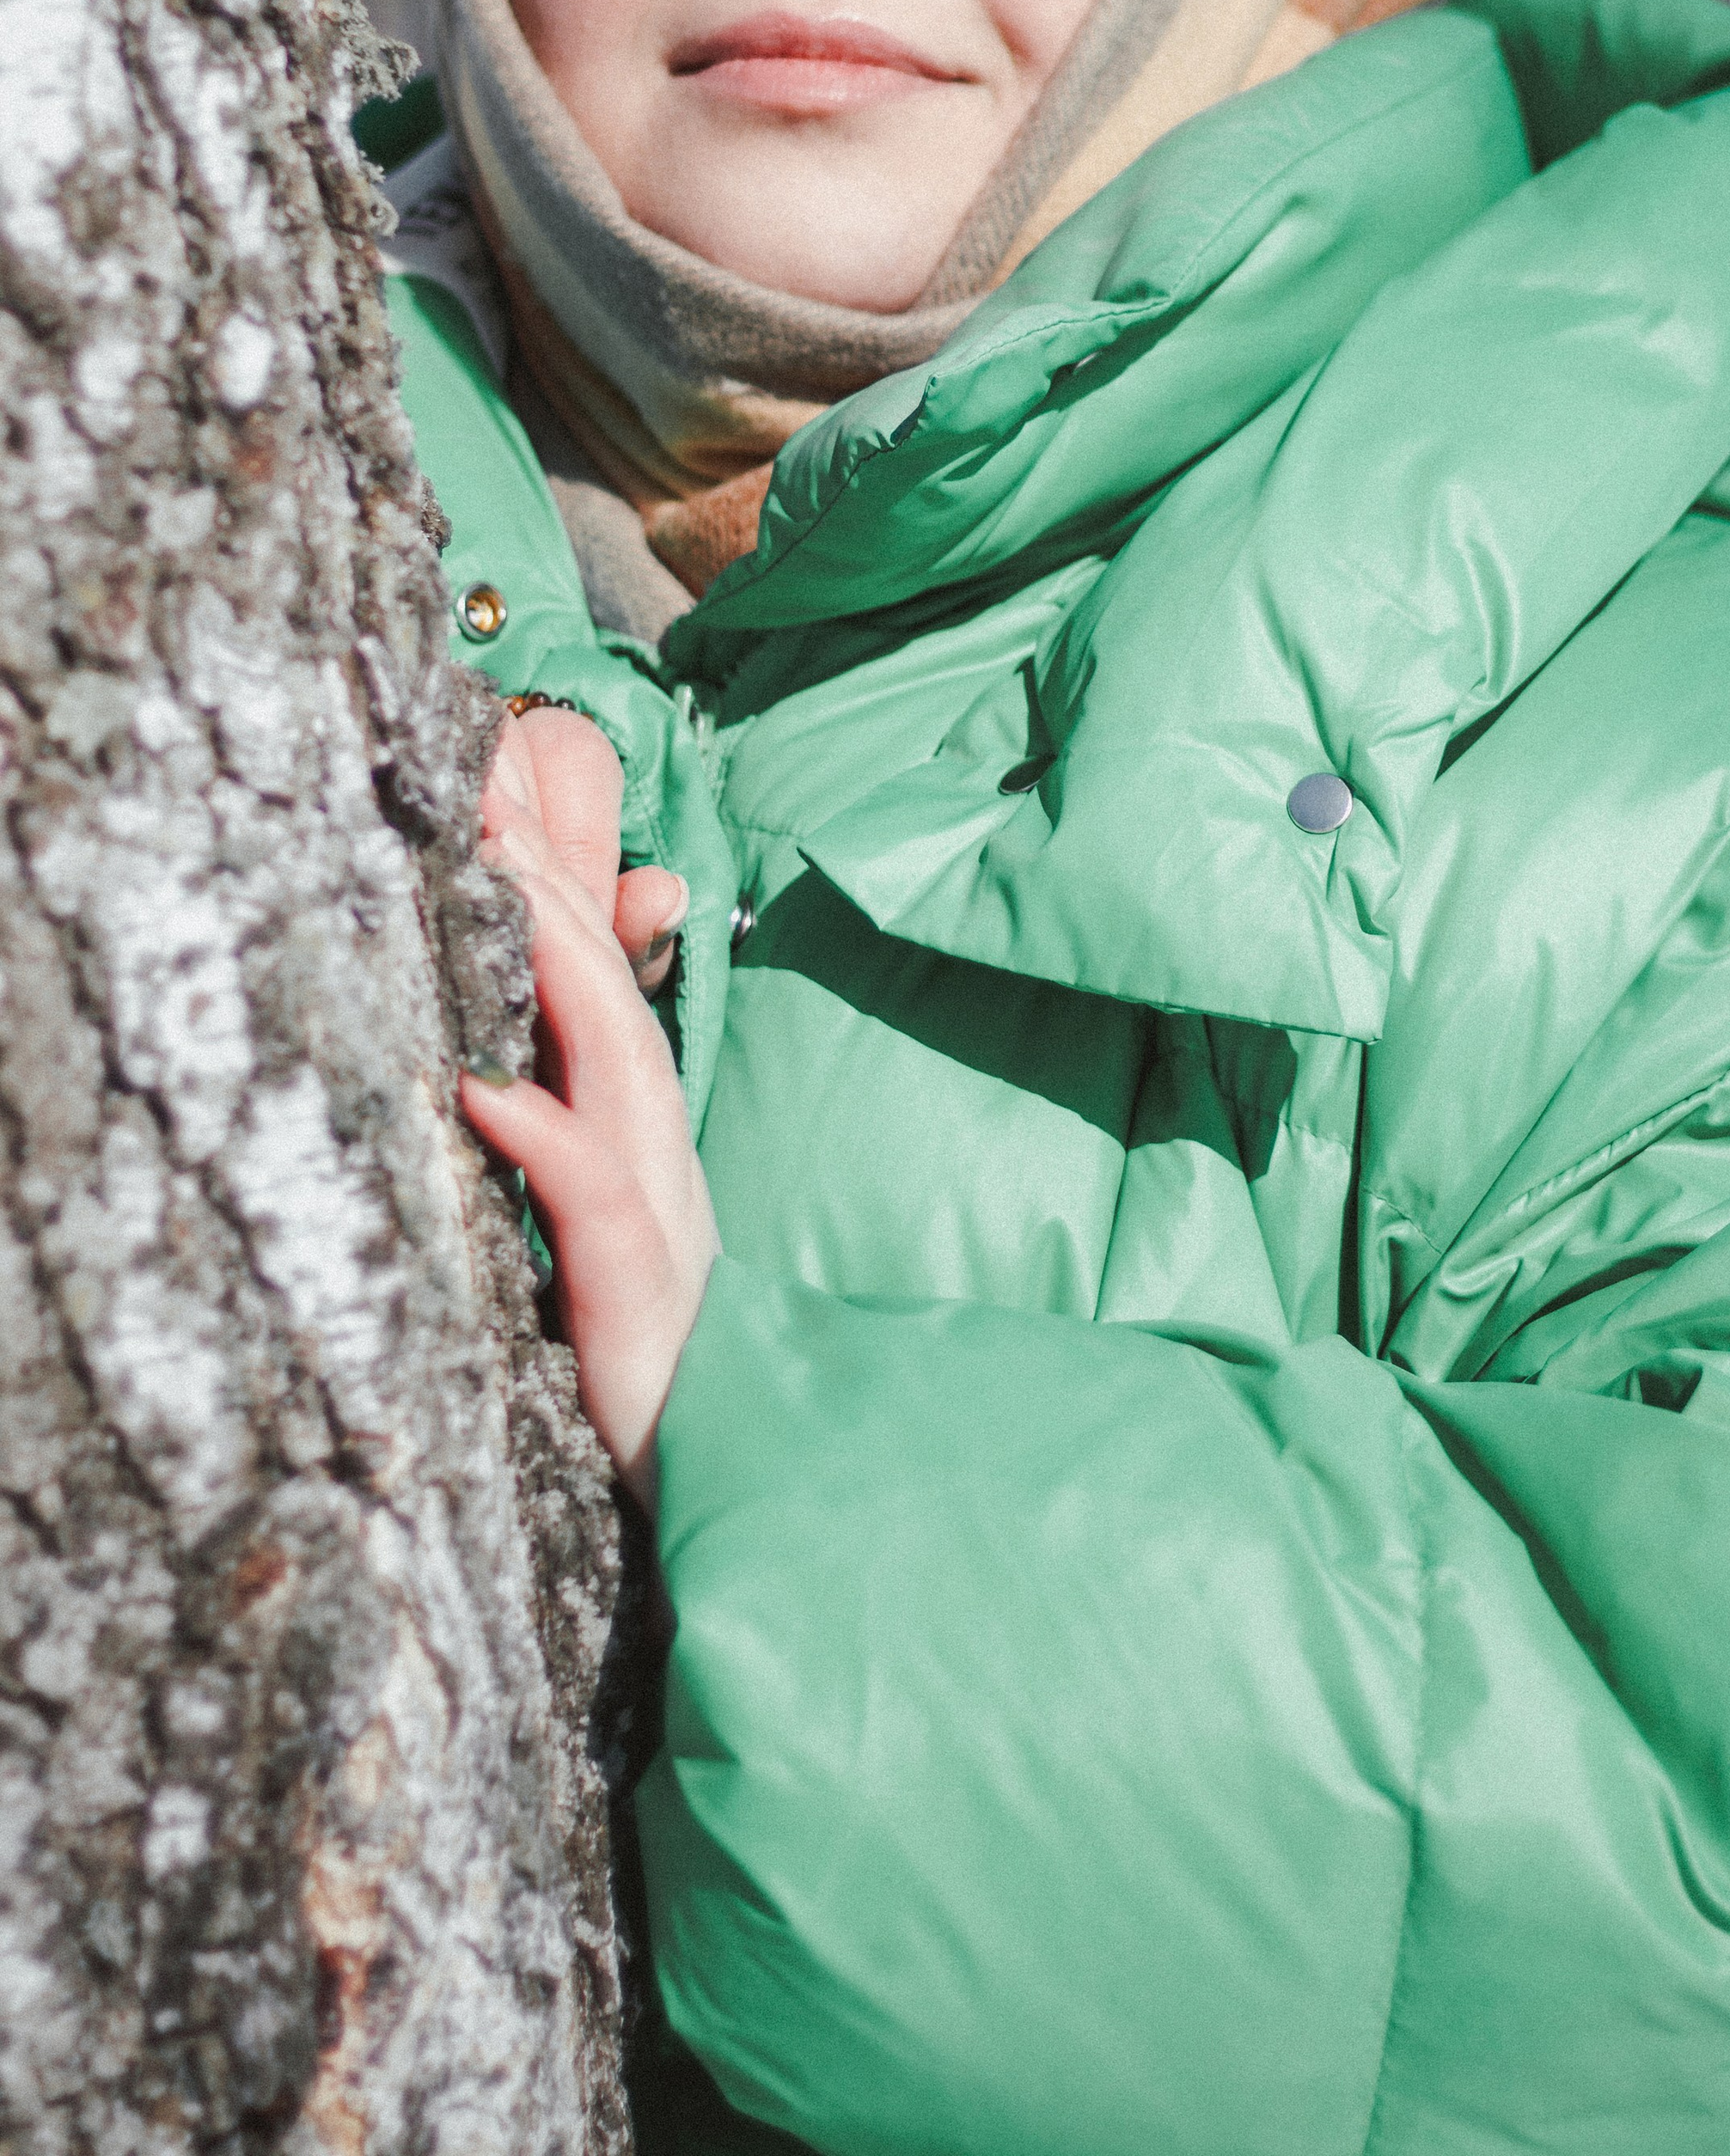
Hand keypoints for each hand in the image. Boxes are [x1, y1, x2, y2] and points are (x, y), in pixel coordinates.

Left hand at [459, 743, 720, 1501]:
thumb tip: (486, 1061)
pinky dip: (543, 1135)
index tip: (489, 788)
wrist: (724, 1474)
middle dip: (549, 877)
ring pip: (613, 1061)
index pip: (592, 982)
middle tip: (484, 779)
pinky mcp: (635, 1292)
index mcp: (636, 1126)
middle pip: (603, 989)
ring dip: (557, 962)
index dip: (551, 881)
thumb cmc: (637, 1355)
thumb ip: (562, 1137)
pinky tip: (481, 1087)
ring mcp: (655, 1212)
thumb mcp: (597, 1226)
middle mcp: (654, 1146)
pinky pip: (592, 1199)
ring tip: (497, 872)